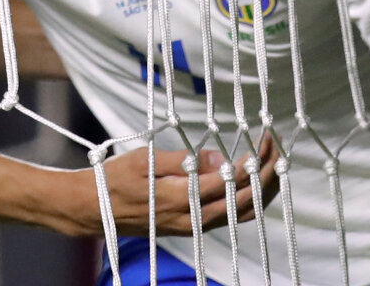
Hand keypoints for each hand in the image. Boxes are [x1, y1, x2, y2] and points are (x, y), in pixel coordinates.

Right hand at [80, 135, 280, 236]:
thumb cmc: (115, 180)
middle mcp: (192, 217)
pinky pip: (229, 220)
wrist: (92, 210)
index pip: (231, 181)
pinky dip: (248, 203)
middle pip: (244, 201)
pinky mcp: (190, 227)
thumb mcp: (145, 161)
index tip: (265, 141)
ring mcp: (192, 226)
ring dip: (262, 191)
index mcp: (181, 198)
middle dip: (267, 175)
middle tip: (277, 149)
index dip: (254, 162)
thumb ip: (183, 161)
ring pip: (240, 215)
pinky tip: (253, 187)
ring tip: (274, 166)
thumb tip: (220, 159)